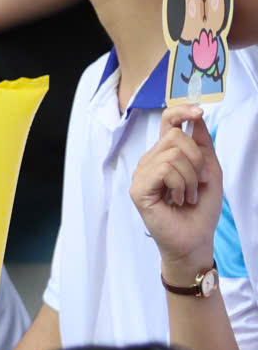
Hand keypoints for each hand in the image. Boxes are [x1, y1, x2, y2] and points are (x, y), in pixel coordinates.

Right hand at [132, 104, 224, 274]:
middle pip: (175, 136)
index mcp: (165, 155)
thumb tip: (197, 118)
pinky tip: (177, 200)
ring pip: (172, 154)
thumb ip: (203, 144)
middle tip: (197, 183)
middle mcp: (149, 162)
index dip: (181, 111)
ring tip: (187, 196)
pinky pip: (165, 170)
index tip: (199, 112)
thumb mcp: (209, 169)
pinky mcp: (138, 189)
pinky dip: (180, 184)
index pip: (167, 122)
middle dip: (196, 159)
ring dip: (190, 177)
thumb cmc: (200, 209)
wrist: (194, 238)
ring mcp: (141, 176)